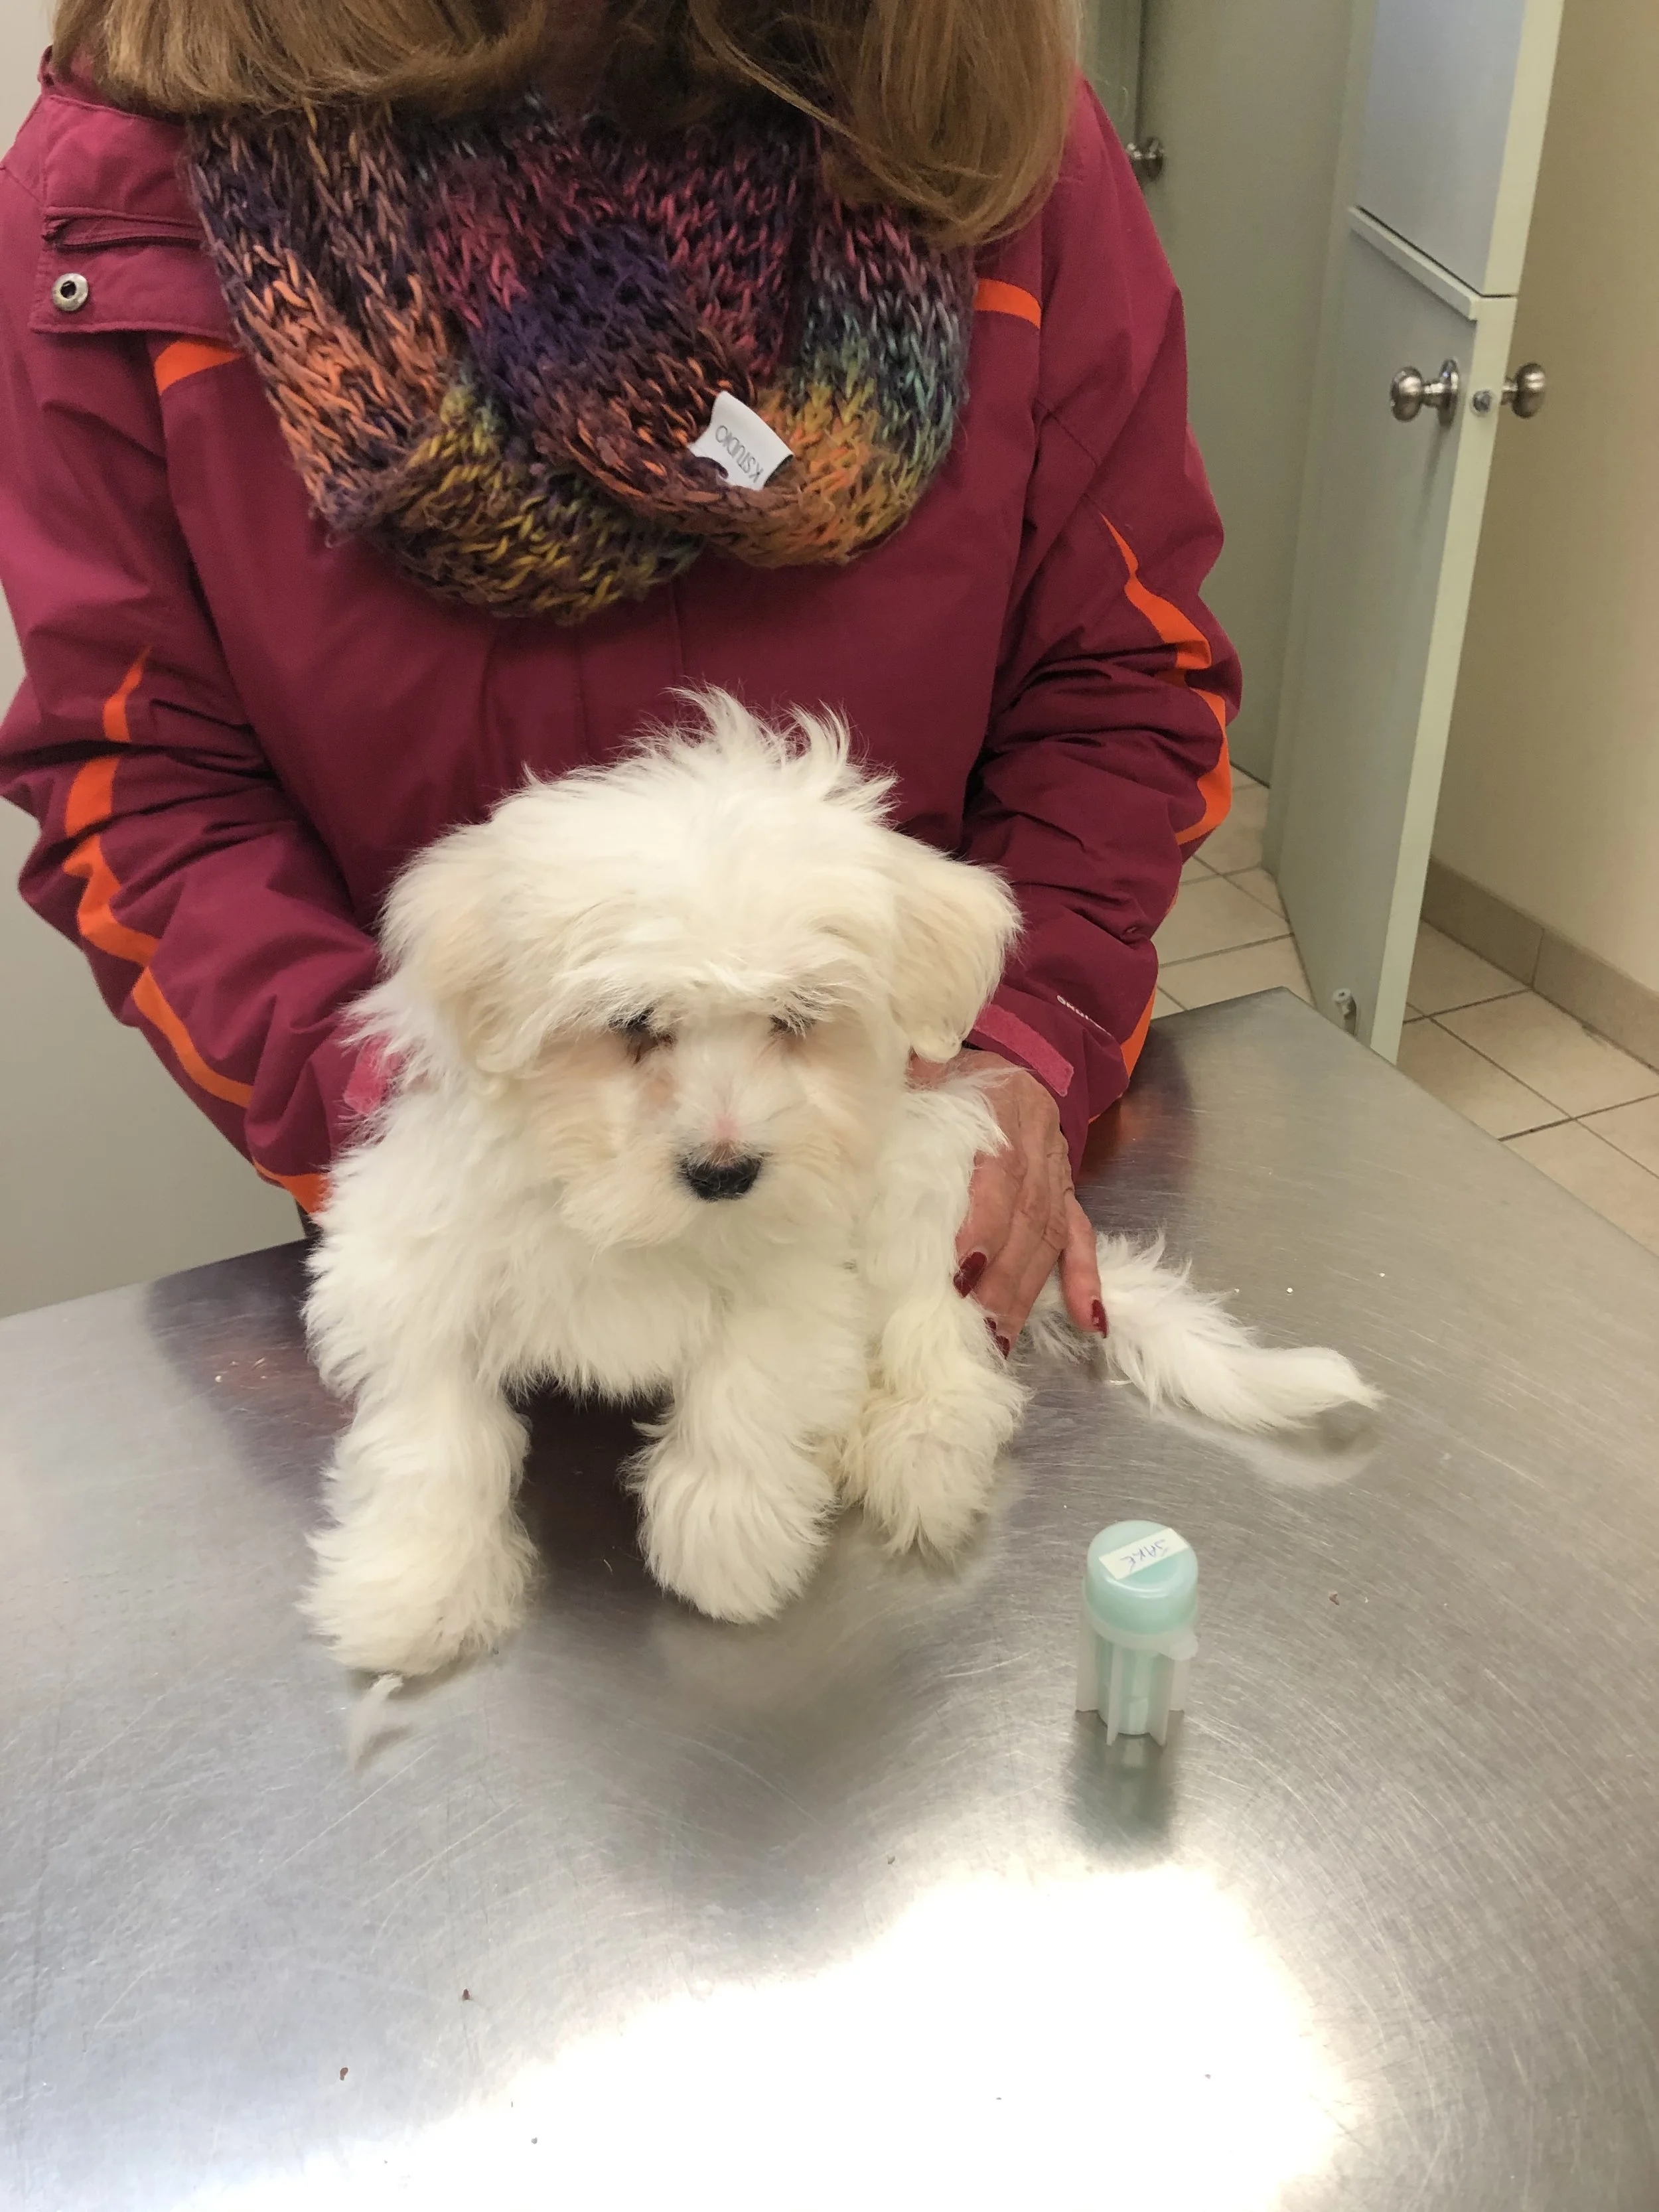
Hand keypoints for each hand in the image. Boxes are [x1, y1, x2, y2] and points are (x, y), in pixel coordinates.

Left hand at [909, 1048, 1105, 1350]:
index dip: (985, 1226)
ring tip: (1002, 1338)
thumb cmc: (952, 1066)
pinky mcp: (1067, 1187)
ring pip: (1051, 1234)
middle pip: (1029, 1216)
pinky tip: (1089, 1320)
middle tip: (978, 1325)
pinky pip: (1082, 1234)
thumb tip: (851, 1114)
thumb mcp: (926, 1066)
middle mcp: (1039, 1139)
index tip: (962, 1273)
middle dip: (1003, 1277)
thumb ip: (902, 1086)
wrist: (1016, 1042)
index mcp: (1004, 1106)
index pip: (1001, 1175)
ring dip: (1028, 1289)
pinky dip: (1084, 1277)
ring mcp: (1057, 1166)